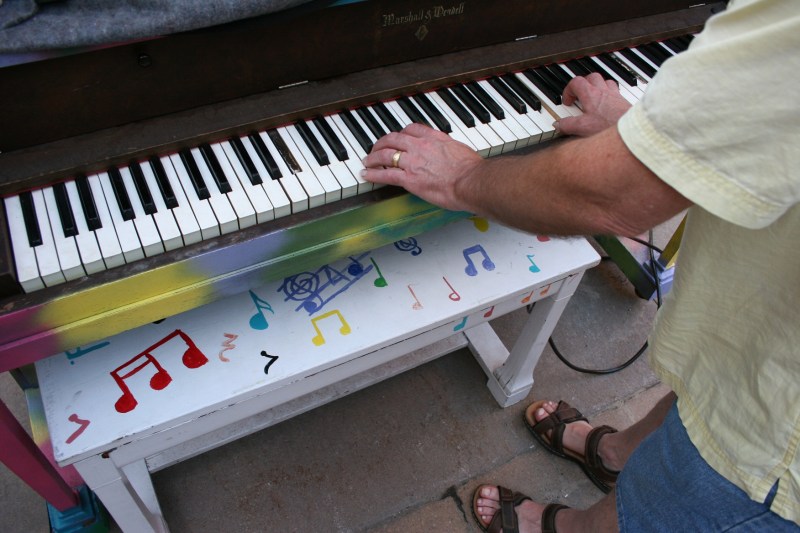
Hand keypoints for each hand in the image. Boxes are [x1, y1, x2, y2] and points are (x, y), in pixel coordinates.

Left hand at [360, 123, 482, 211]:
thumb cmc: (471, 170)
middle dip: (381, 143)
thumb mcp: (460, 150)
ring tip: (367, 161)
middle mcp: (420, 146)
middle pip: (393, 139)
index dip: (401, 133)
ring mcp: (413, 162)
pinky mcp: (409, 179)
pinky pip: (385, 174)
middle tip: (375, 148)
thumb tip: (450, 155)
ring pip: (385, 155)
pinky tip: (366, 174)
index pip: (412, 129)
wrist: (470, 181)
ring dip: (373, 157)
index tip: (397, 137)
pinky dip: (373, 174)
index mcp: (434, 138)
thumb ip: (449, 150)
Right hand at [557, 73, 631, 136]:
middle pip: (591, 78)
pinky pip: (615, 90)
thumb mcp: (583, 128)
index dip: (569, 90)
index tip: (568, 101)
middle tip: (579, 96)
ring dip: (597, 87)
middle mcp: (603, 91)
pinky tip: (607, 104)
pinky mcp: (623, 101)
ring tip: (593, 97)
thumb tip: (558, 124)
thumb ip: (568, 125)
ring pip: (605, 82)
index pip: (576, 82)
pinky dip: (609, 94)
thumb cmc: (609, 126)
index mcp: (591, 94)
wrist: (632, 129)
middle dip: (583, 84)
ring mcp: (615, 95)